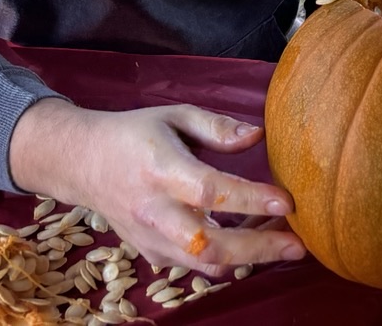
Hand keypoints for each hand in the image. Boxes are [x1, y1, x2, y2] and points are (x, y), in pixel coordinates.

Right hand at [8, 99, 306, 276]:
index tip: (286, 202)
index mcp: (161, 169)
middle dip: (257, 249)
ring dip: (248, 258)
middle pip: (208, 243)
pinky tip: (255, 244)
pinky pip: (194, 266)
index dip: (250, 200)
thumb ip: (216, 127)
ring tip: (285, 245)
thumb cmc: (135, 133)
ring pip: (203, 263)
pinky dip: (227, 260)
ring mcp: (150, 238)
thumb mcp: (174, 115)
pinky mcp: (151, 253)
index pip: (209, 191)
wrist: (84, 163)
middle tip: (298, 246)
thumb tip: (258, 136)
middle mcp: (154, 210)